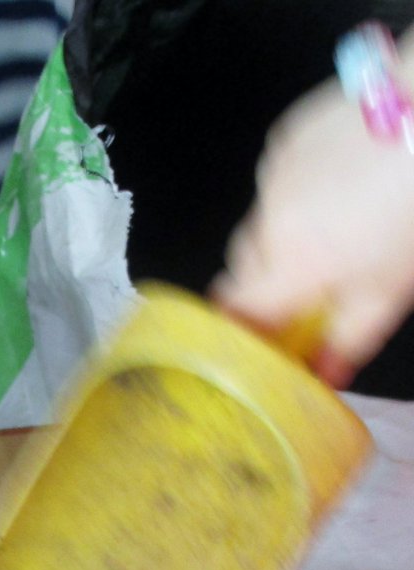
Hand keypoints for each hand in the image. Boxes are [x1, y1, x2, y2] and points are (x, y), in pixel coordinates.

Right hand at [211, 31, 413, 386]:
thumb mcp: (392, 290)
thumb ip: (349, 338)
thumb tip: (323, 377)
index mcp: (290, 267)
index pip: (232, 309)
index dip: (236, 324)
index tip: (255, 333)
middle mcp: (268, 223)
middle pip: (245, 266)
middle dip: (268, 278)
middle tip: (314, 279)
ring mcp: (273, 176)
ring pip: (263, 221)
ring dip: (286, 232)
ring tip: (339, 218)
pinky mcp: (286, 139)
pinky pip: (278, 179)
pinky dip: (299, 189)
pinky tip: (341, 178)